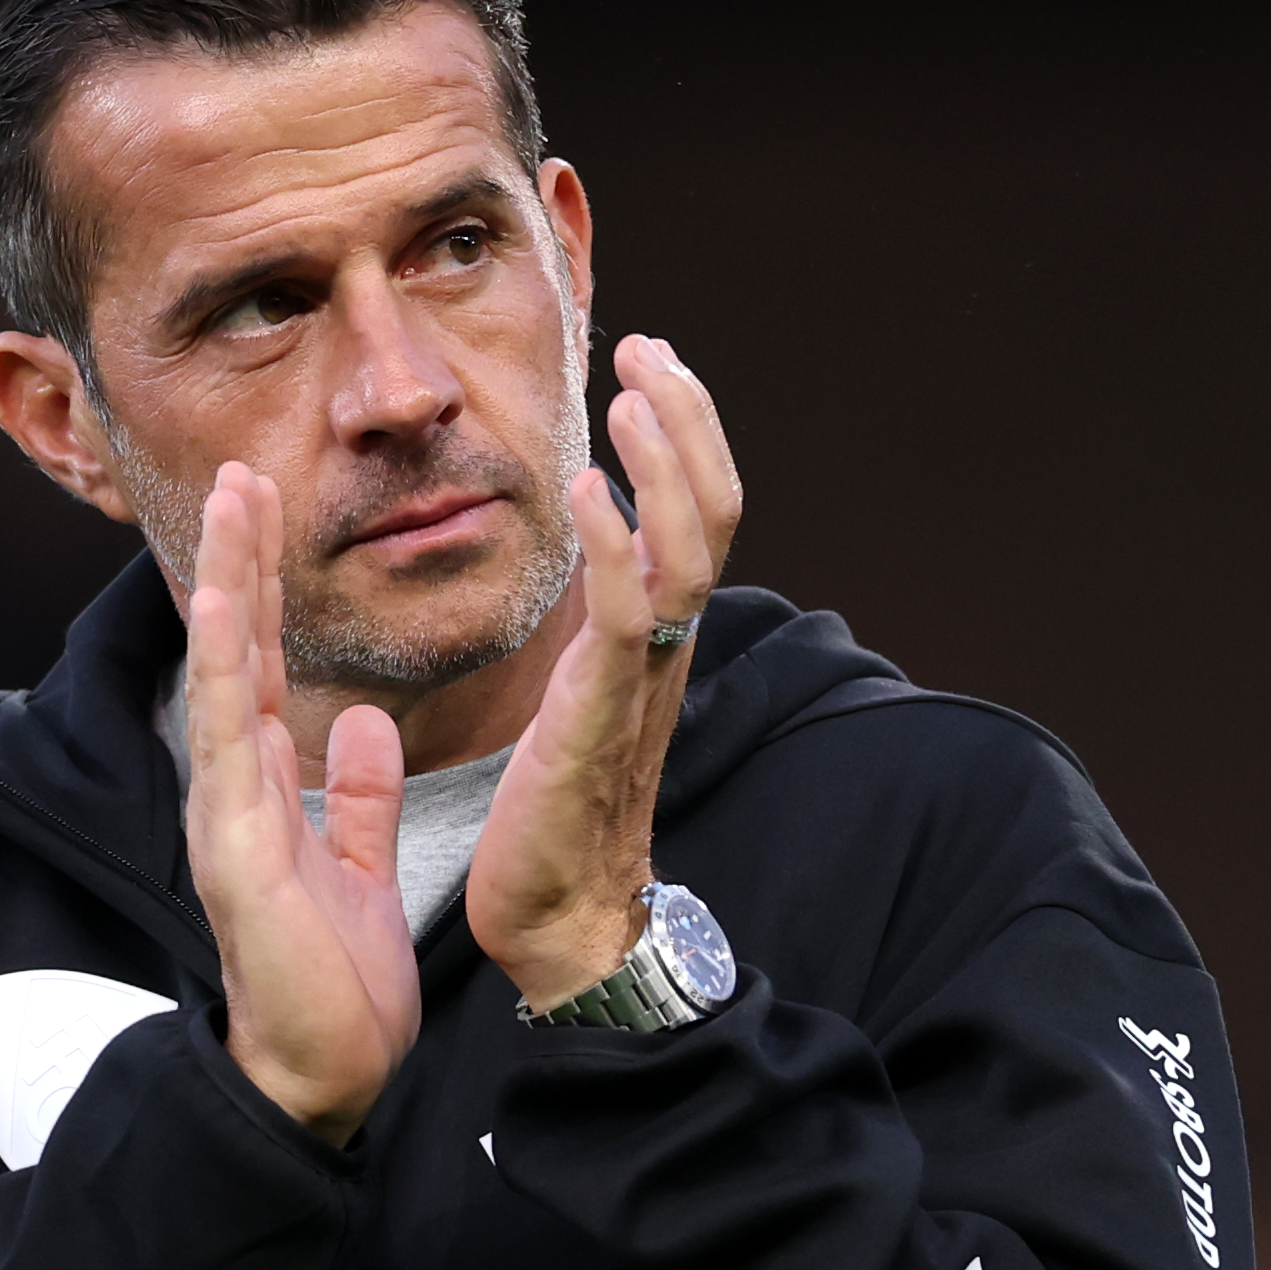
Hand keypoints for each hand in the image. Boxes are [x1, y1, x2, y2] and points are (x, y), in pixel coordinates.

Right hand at [183, 463, 419, 1139]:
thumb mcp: (359, 866)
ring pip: (223, 674)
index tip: (269, 511)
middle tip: (237, 472)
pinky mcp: (234, 846)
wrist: (325, 1073)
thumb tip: (366, 725)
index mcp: (269, 790)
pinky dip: (223, 663)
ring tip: (226, 502)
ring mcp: (227, 813)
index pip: (264, 667)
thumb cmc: (336, 985)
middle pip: (237, 652)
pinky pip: (229, 739)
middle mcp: (237, 788)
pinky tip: (222, 600)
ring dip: (223, 585)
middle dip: (237, 561)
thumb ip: (358, 794)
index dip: (265, 589)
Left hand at [468, 336, 744, 1011]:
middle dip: (688, 421)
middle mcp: (665, 649)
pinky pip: (626, 617)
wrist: (560, 920)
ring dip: (663, 464)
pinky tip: (591, 491)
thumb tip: (589, 561)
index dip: (686, 432)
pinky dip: (615, 547)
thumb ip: (592, 626)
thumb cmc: (558, 815)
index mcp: (658, 637)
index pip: (698, 512)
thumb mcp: (579, 693)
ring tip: (633, 395)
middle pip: (712, 511)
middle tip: (648, 349)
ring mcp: (641, 682)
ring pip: (686, 551)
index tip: (649, 363)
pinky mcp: (600, 718)